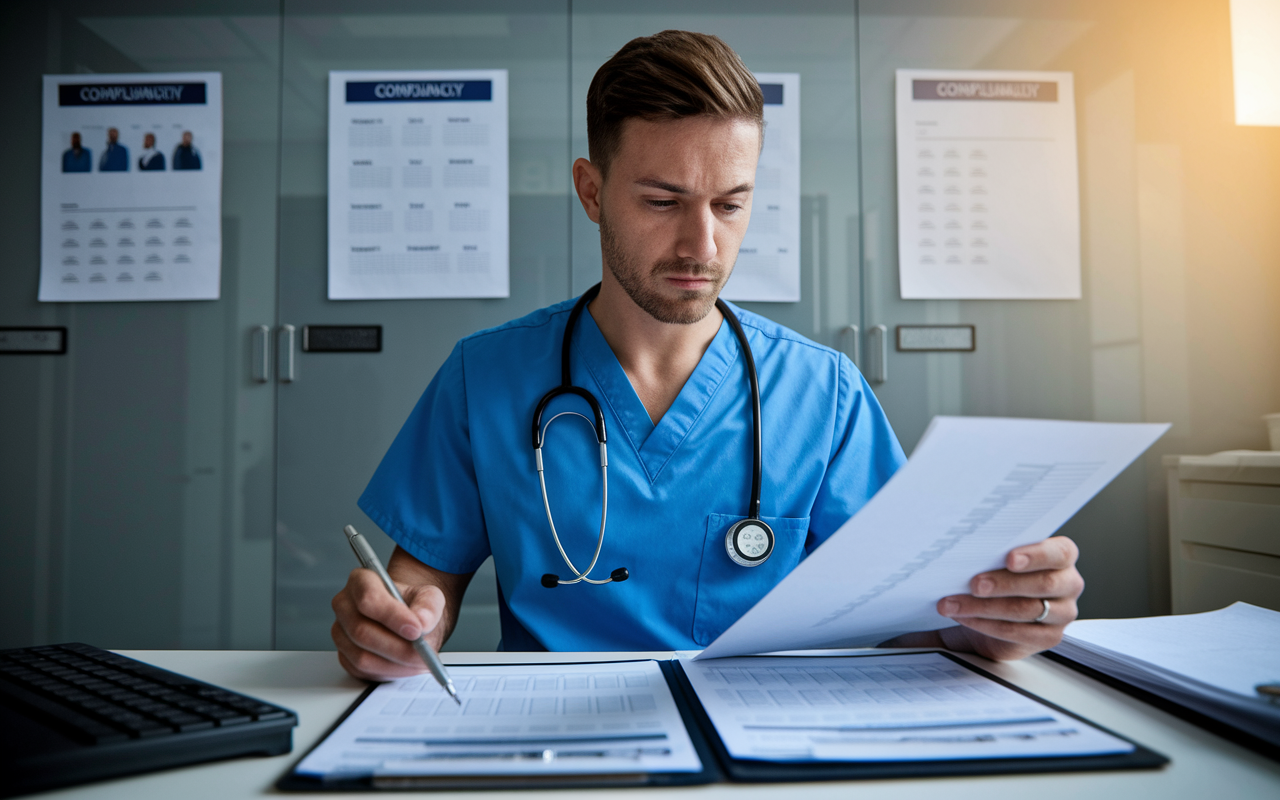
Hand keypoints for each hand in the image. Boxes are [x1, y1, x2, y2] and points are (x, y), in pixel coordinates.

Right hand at [330, 567, 446, 681]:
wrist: (408, 621)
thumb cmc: (414, 605)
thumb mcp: (430, 597)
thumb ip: (429, 606)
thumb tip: (422, 623)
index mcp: (361, 581)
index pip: (368, 599)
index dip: (392, 617)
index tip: (416, 630)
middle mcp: (344, 605)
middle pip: (361, 631)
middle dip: (397, 647)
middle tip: (422, 653)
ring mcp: (341, 633)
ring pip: (362, 656)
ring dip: (395, 664)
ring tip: (420, 662)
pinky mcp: (345, 657)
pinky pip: (363, 671)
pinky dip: (389, 673)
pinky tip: (407, 666)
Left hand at [882, 537, 1083, 660]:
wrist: (992, 612)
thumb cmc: (994, 576)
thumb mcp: (991, 556)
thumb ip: (983, 545)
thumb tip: (943, 526)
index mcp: (1060, 556)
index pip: (1060, 552)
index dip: (1036, 555)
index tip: (1008, 558)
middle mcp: (1068, 583)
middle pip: (1044, 584)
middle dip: (1004, 583)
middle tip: (973, 583)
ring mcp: (1061, 613)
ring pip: (1028, 610)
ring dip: (986, 607)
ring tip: (953, 603)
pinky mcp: (1049, 637)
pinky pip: (1019, 632)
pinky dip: (988, 625)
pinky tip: (965, 618)